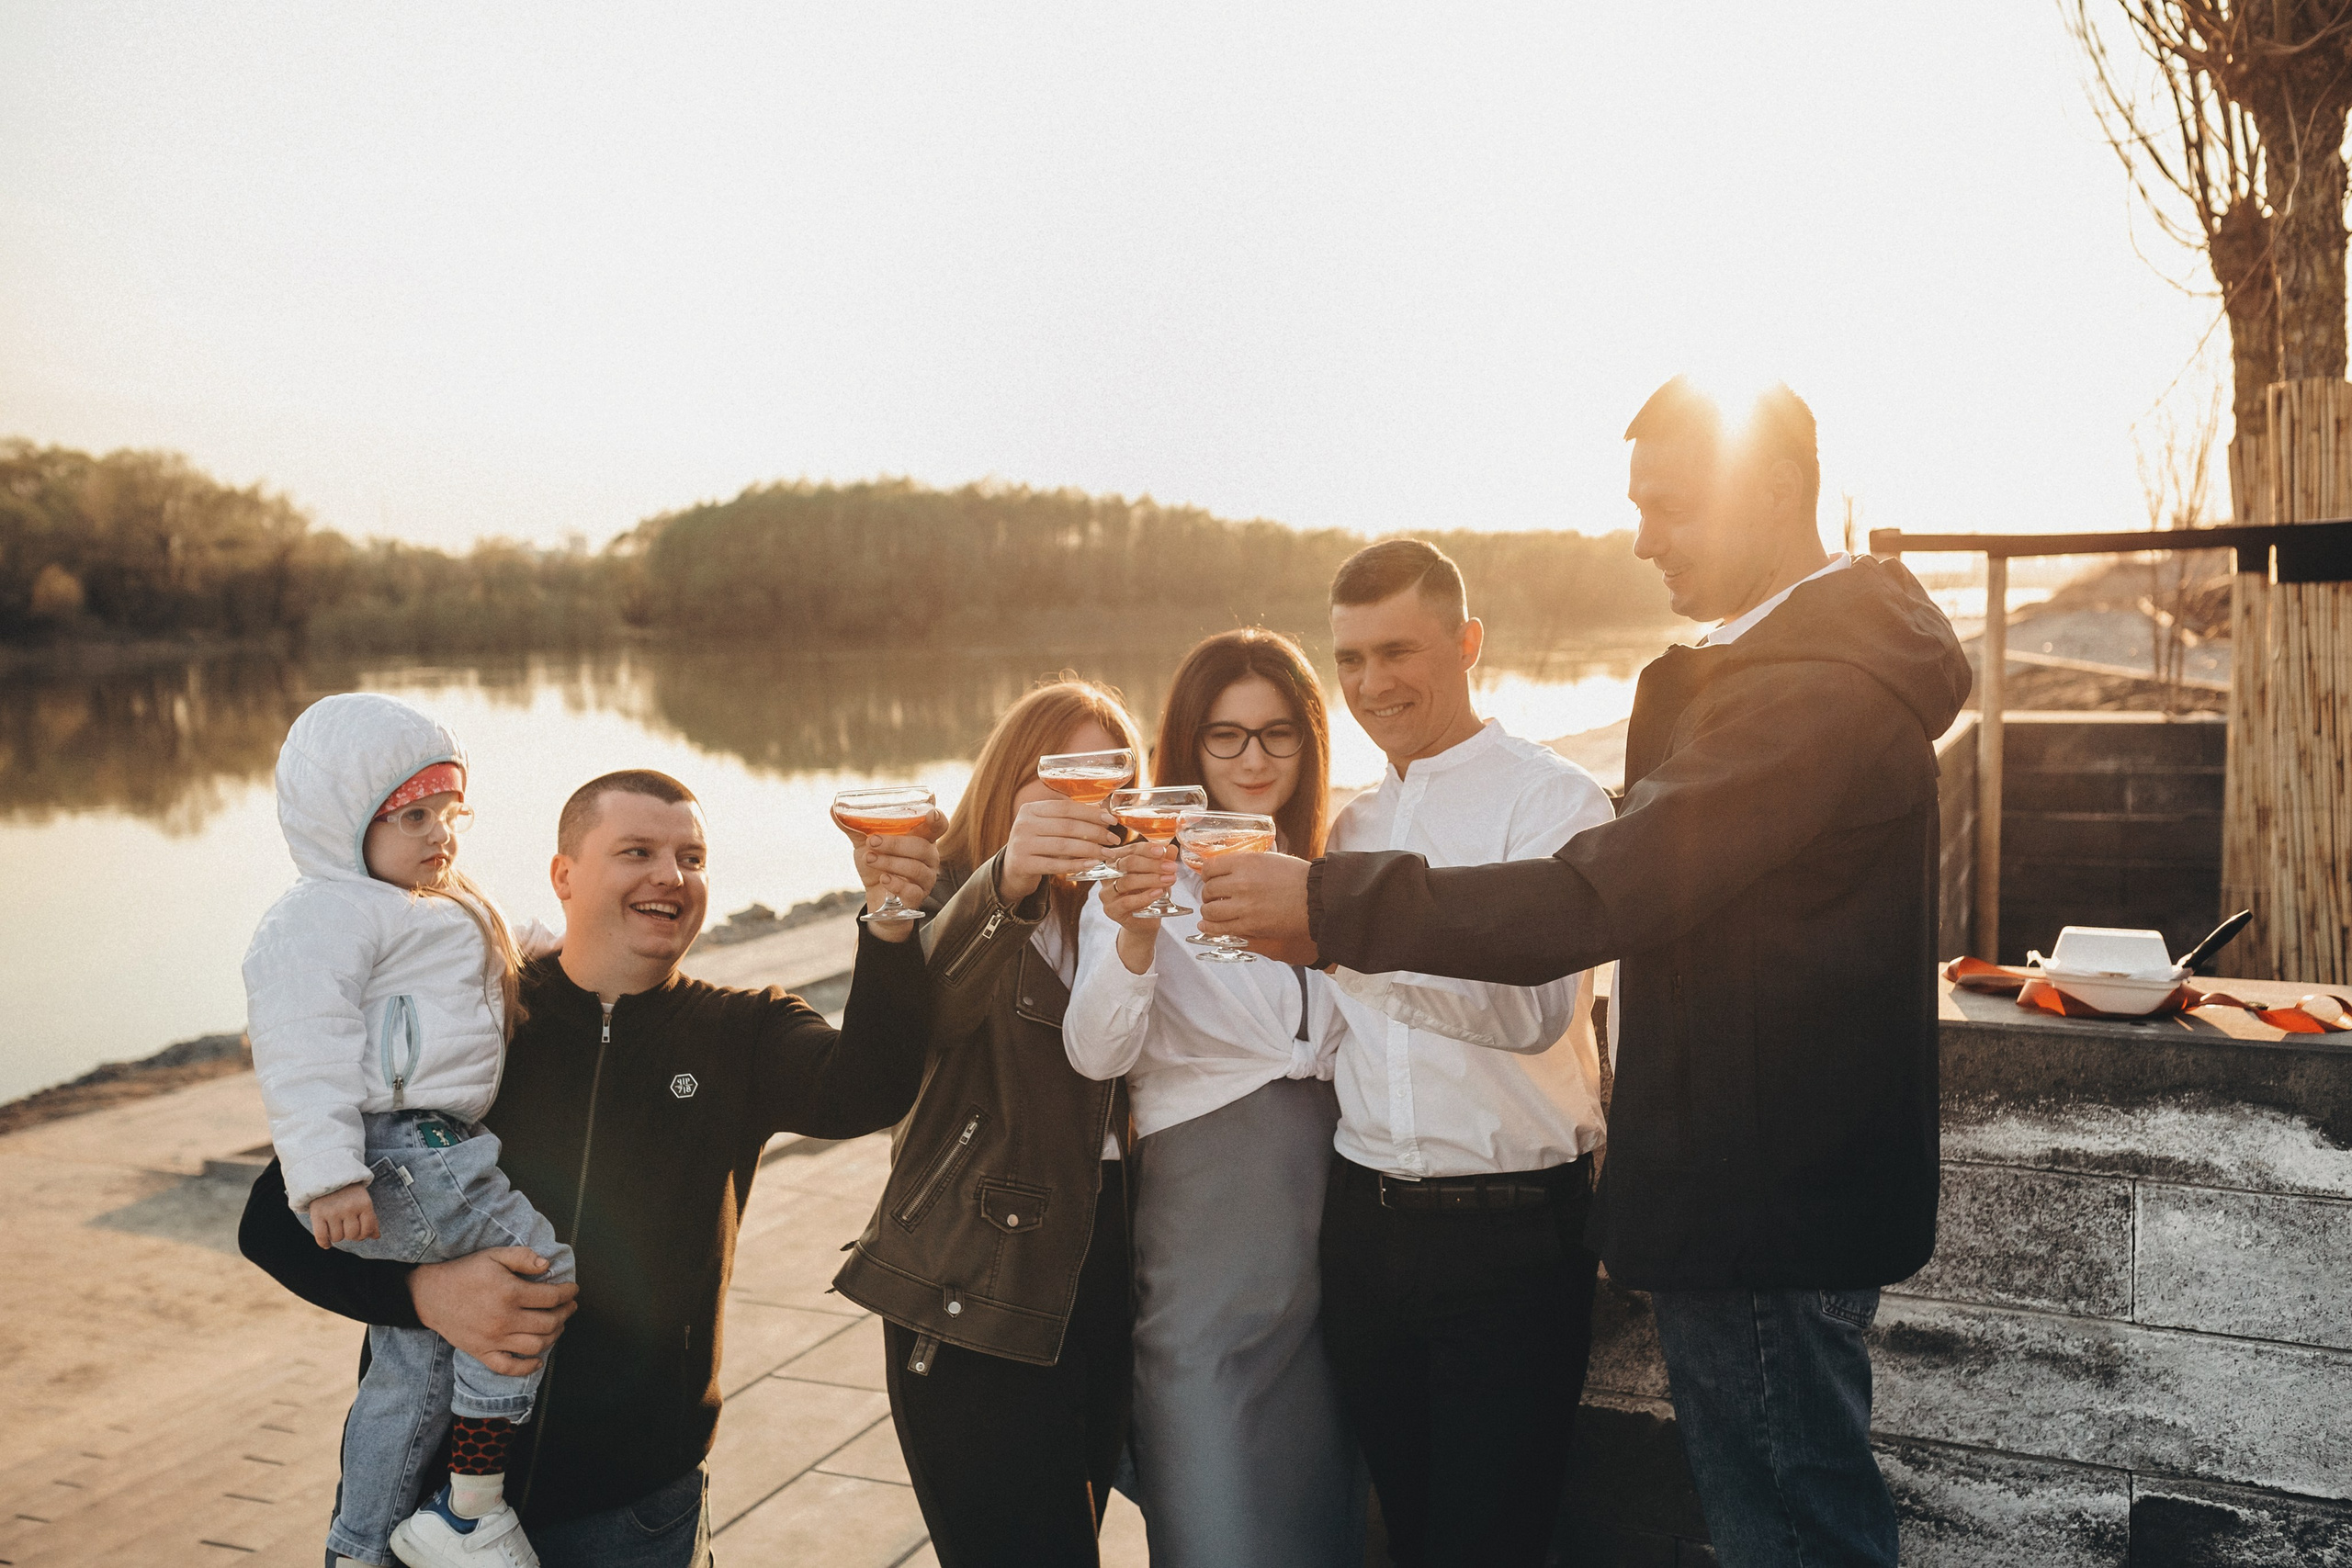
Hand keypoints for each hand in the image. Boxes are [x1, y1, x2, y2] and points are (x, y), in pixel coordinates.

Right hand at [309, 1181, 378, 1247]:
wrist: (327, 1175)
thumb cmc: (349, 1192)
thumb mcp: (363, 1201)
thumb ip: (371, 1219)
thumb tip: (376, 1237)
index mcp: (364, 1204)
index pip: (367, 1230)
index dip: (363, 1234)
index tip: (358, 1231)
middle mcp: (349, 1208)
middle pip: (352, 1235)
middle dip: (350, 1235)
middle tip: (346, 1227)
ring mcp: (333, 1211)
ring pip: (337, 1237)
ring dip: (337, 1236)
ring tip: (336, 1227)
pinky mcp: (318, 1213)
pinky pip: (321, 1237)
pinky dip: (324, 1243)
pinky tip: (327, 1243)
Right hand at [409, 1246, 579, 1376]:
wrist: (430, 1295)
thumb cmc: (464, 1273)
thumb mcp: (493, 1255)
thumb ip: (522, 1258)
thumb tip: (547, 1265)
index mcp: (510, 1293)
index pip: (552, 1297)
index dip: (568, 1293)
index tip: (573, 1290)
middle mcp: (505, 1319)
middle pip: (549, 1322)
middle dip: (565, 1314)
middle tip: (569, 1306)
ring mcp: (494, 1339)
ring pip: (535, 1345)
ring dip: (553, 1336)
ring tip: (558, 1326)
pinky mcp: (482, 1352)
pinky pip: (508, 1367)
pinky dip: (527, 1367)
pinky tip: (538, 1360)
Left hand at [841, 807, 946, 943]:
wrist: (875, 895)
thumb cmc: (877, 863)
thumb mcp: (867, 844)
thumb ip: (855, 826)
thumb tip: (833, 808)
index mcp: (921, 838)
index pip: (938, 826)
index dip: (937, 819)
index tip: (930, 814)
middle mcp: (929, 857)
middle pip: (922, 847)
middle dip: (895, 844)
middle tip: (873, 841)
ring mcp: (926, 878)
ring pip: (916, 868)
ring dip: (890, 862)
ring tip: (870, 859)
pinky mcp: (918, 897)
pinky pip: (912, 890)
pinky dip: (896, 884)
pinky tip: (883, 879)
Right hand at [1000, 798, 1118, 903]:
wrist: (1012, 870)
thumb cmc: (1038, 844)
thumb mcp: (1046, 826)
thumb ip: (1067, 817)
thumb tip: (1101, 808)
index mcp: (1030, 809)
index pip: (1065, 807)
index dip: (1091, 813)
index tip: (1111, 820)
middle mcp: (1023, 824)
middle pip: (1067, 826)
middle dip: (1095, 832)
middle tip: (1114, 839)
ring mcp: (1021, 844)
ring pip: (1063, 846)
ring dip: (1091, 850)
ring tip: (1108, 853)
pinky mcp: (1022, 864)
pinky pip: (1055, 865)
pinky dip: (1077, 865)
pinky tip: (1093, 864)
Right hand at [1101, 841, 1180, 973]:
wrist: (1145, 921)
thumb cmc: (1149, 894)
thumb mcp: (1159, 875)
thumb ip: (1163, 862)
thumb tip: (1171, 848)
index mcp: (1117, 861)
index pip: (1130, 850)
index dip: (1147, 849)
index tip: (1163, 851)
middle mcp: (1108, 875)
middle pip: (1127, 863)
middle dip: (1152, 864)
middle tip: (1171, 868)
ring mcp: (1107, 893)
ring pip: (1127, 881)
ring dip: (1151, 880)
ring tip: (1168, 880)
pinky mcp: (1111, 910)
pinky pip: (1127, 901)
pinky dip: (1144, 897)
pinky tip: (1158, 893)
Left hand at [1195, 850, 1319, 966]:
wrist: (1317, 898)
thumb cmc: (1298, 877)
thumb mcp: (1269, 859)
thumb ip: (1247, 863)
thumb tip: (1229, 866)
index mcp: (1245, 862)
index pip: (1209, 867)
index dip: (1207, 875)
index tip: (1209, 879)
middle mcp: (1241, 882)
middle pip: (1208, 889)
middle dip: (1208, 894)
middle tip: (1213, 897)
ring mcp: (1244, 905)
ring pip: (1210, 910)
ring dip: (1209, 911)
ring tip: (1213, 912)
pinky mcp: (1250, 925)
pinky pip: (1220, 928)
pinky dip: (1210, 928)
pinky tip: (1207, 926)